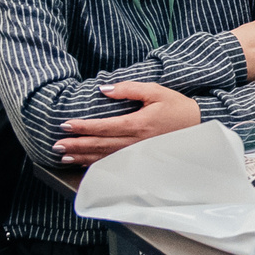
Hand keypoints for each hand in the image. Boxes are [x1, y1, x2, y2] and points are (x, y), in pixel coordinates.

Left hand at [56, 79, 201, 163]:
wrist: (198, 126)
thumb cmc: (177, 107)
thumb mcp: (155, 91)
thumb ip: (128, 89)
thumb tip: (103, 89)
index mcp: (138, 124)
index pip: (103, 127)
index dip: (83, 127)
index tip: (65, 125)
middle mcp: (136, 143)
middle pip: (99, 145)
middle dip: (76, 145)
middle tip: (56, 145)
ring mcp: (138, 154)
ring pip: (104, 158)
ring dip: (82, 157)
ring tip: (64, 156)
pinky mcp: (140, 159)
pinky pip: (115, 164)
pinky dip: (97, 165)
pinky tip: (84, 164)